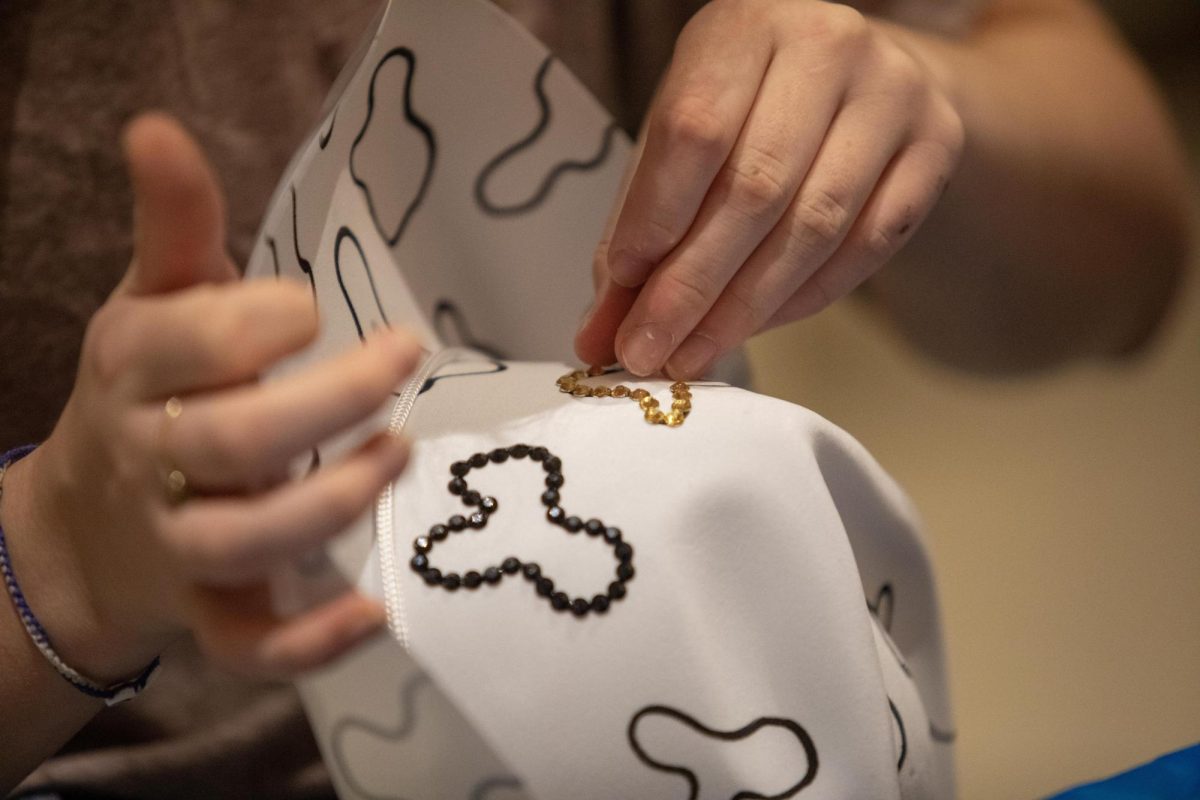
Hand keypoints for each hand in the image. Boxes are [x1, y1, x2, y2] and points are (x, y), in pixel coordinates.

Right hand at [7, 114, 419, 680]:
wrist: (86, 523)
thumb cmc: (147, 391)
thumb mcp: (153, 302)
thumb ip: (174, 226)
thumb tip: (157, 127)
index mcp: (136, 367)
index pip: (191, 344)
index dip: (258, 322)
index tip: (312, 310)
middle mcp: (153, 458)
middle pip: (235, 442)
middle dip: (329, 403)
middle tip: (403, 358)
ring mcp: (179, 544)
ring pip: (245, 542)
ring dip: (330, 505)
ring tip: (399, 456)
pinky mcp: (209, 612)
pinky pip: (251, 645)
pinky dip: (309, 642)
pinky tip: (375, 612)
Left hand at [575, 0, 963, 377]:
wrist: (861, 79)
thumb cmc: (751, 110)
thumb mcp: (680, 137)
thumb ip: (639, 223)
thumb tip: (601, 331)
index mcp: (745, 25)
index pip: (695, 130)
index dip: (655, 219)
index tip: (621, 291)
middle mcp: (827, 43)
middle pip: (755, 188)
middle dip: (692, 287)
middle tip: (648, 350)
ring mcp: (893, 90)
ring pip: (815, 225)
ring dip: (745, 308)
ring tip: (694, 353)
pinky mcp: (938, 143)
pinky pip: (868, 244)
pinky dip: (803, 299)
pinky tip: (758, 325)